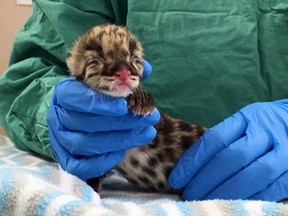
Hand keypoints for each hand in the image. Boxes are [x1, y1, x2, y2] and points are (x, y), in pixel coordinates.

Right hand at [47, 60, 159, 180]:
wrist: (73, 115)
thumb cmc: (94, 97)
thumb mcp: (104, 82)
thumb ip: (123, 75)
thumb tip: (145, 68)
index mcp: (65, 93)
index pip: (77, 97)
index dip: (101, 104)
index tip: (125, 106)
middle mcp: (58, 117)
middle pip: (85, 123)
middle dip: (121, 122)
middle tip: (149, 118)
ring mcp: (59, 140)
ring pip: (85, 144)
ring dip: (119, 140)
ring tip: (145, 133)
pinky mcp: (66, 159)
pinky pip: (81, 166)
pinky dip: (102, 161)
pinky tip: (122, 152)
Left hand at [169, 99, 287, 200]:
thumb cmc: (261, 127)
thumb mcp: (242, 124)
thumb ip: (223, 141)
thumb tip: (192, 168)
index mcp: (246, 118)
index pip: (214, 140)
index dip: (192, 162)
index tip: (176, 179)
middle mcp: (264, 132)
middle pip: (230, 158)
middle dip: (206, 180)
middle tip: (189, 194)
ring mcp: (283, 150)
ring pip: (253, 175)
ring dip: (226, 192)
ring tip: (206, 202)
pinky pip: (272, 188)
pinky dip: (250, 198)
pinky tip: (234, 204)